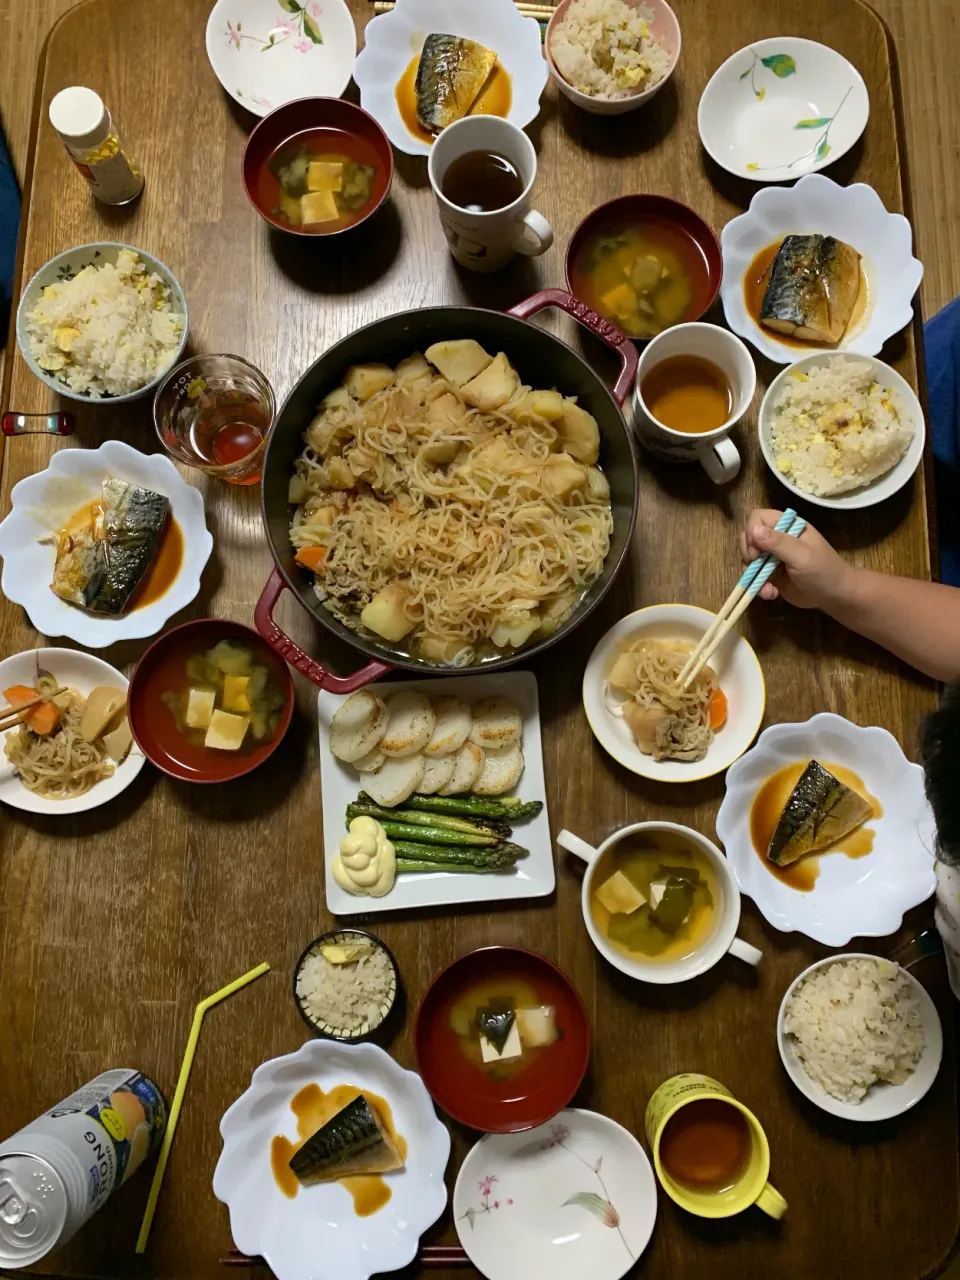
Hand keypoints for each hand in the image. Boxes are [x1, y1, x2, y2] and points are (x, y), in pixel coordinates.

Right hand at [738, 510, 855, 610]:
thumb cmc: (823, 571)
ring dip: (752, 575)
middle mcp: (777, 538)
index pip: (757, 517)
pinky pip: (753, 577)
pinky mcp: (770, 574)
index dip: (751, 532)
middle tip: (757, 565)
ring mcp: (772, 557)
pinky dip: (758, 587)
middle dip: (748, 554)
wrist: (834, 596)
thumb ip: (778, 542)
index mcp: (787, 526)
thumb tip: (753, 530)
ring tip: (766, 588)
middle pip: (747, 537)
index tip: (756, 551)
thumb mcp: (802, 556)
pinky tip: (771, 594)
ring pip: (747, 558)